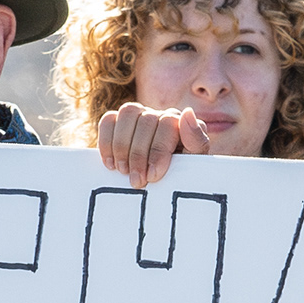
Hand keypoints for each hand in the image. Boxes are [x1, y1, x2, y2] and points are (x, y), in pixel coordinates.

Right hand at [93, 102, 211, 189]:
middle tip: (137, 181)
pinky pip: (109, 120)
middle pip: (147, 120)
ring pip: (127, 113)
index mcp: (181, 122)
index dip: (158, 150)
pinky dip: (106, 141)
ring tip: (123, 171)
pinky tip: (110, 164)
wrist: (165, 189)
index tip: (153, 176)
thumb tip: (187, 113)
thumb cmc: (181, 176)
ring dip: (122, 145)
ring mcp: (140, 116)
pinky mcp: (120, 123)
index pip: (168, 123)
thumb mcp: (195, 164)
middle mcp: (160, 114)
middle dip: (139, 154)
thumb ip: (196, 140)